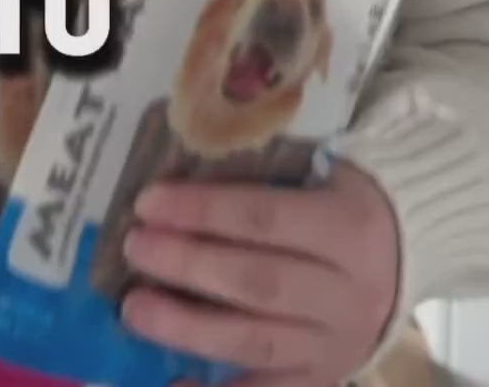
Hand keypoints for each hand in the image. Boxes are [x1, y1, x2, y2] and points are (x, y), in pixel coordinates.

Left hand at [120, 162, 399, 386]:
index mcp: (347, 227)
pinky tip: (173, 384)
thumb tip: (178, 186)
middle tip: (134, 247)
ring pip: (256, 341)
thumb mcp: (321, 174)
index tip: (148, 201)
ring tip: (135, 310)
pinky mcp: (325, 378)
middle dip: (187, 265)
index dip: (202, 211)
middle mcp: (347, 293)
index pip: (263, 219)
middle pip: (256, 281)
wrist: (405, 254)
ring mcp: (336, 344)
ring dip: (188, 328)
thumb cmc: (343, 200)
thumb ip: (262, 178)